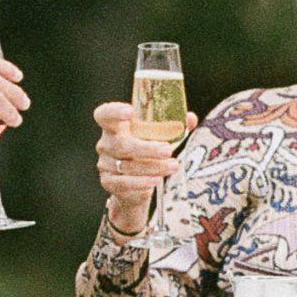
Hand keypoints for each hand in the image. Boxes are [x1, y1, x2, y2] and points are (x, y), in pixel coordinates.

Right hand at [93, 100, 188, 235]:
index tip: (130, 111)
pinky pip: (125, 183)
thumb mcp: (158, 138)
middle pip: (122, 144)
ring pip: (127, 165)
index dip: (114, 112)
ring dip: (153, 166)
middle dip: (147, 148)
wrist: (135, 186)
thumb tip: (190, 118)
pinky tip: (156, 180)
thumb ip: (172, 127)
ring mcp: (105, 163)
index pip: (105, 114)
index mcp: (115, 126)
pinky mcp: (109, 182)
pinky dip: (142, 182)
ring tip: (173, 166)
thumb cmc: (146, 152)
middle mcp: (106, 143)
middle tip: (168, 150)